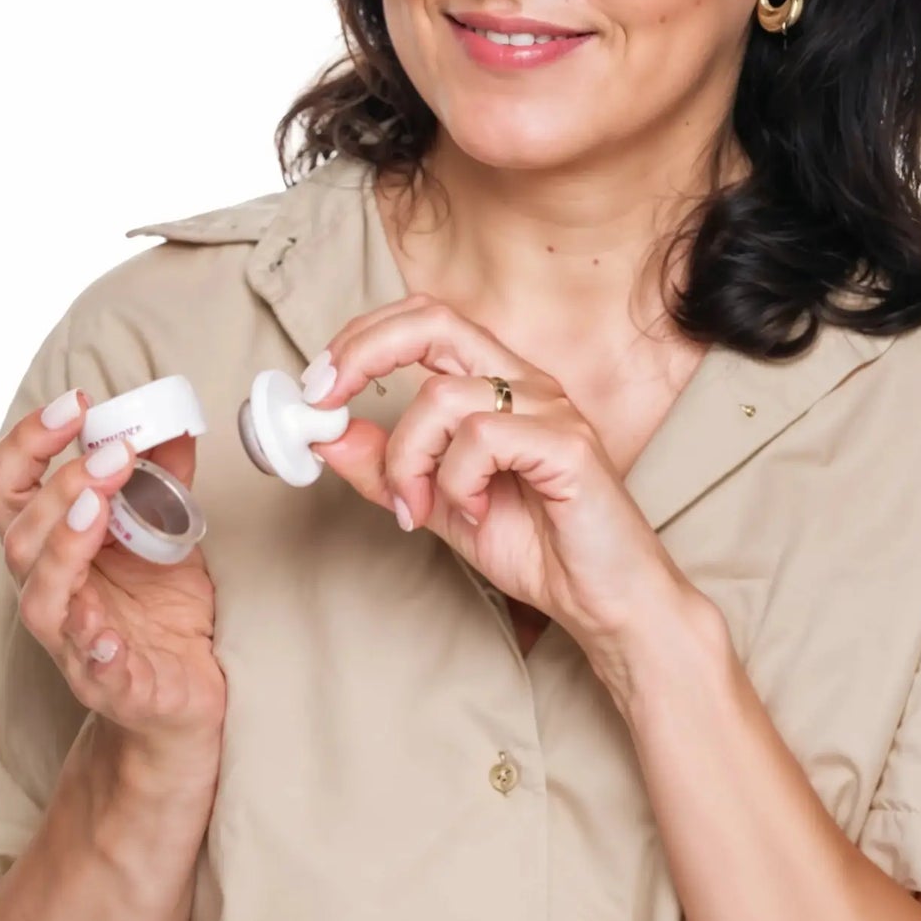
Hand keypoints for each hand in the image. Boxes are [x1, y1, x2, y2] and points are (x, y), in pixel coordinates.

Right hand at [0, 390, 225, 761]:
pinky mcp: (113, 687)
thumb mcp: (164, 533)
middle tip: (114, 453)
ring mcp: (76, 644)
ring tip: (98, 509)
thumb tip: (174, 423)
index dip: (29, 443)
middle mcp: (53, 593)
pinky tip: (108, 633)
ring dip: (65, 548)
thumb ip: (163, 480)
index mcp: (55, 548)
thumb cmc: (158, 612)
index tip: (76, 404)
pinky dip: (96, 650)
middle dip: (61, 486)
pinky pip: (93, 671)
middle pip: (21, 538)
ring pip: (41, 598)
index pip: (9, 489)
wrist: (180, 698)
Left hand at [304, 294, 691, 660]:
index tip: (316, 387)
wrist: (603, 600)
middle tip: (324, 403)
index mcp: (496, 383)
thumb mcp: (439, 504)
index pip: (424, 320)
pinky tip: (474, 512)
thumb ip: (387, 467)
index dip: (361, 340)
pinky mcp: (567, 444)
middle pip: (432, 320)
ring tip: (420, 508)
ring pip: (441, 396)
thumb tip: (323, 434)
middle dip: (361, 354)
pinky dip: (456, 482)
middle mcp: (525, 380)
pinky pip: (482, 439)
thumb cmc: (538, 545)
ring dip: (408, 460)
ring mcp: (550, 407)